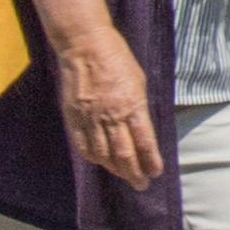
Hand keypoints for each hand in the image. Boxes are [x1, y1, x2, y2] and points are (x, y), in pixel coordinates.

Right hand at [50, 16, 161, 196]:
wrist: (84, 45)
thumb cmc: (117, 58)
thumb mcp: (138, 81)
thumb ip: (139, 108)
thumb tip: (142, 131)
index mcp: (132, 105)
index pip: (144, 142)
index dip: (151, 161)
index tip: (155, 173)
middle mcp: (111, 115)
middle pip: (124, 154)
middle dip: (134, 173)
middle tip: (141, 184)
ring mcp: (90, 118)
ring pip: (103, 155)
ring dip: (115, 169)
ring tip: (124, 175)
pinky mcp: (74, 117)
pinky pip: (83, 145)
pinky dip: (93, 158)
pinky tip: (101, 162)